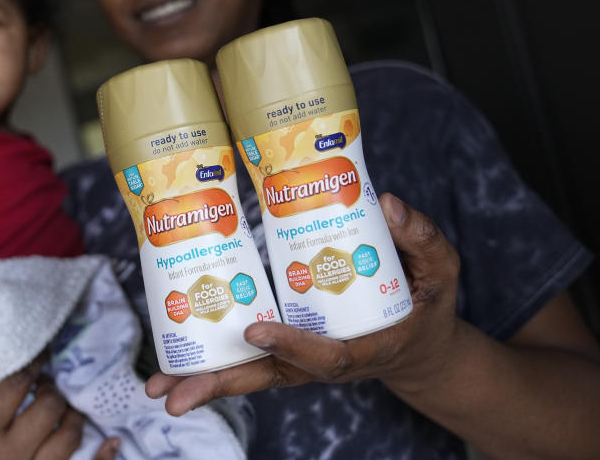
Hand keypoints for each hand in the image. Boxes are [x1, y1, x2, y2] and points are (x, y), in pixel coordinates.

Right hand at [0, 360, 120, 459]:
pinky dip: (102, 458)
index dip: (31, 364)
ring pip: (68, 438)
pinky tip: (112, 444)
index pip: (15, 386)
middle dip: (52, 391)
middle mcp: (9, 454)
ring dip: (72, 418)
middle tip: (48, 385)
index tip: (39, 355)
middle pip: (48, 408)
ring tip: (66, 410)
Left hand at [145, 193, 461, 413]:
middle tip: (175, 395)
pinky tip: (176, 365)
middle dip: (223, 385)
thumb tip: (389, 204)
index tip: (258, 331)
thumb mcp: (442, 272)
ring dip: (207, 382)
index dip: (294, 345)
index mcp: (367, 347)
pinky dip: (218, 364)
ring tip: (158, 388)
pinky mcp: (292, 348)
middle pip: (271, 377)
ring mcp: (306, 358)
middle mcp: (327, 359)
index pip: (328, 356)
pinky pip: (253, 359)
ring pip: (253, 373)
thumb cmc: (429, 305)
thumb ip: (423, 239)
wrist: (422, 345)